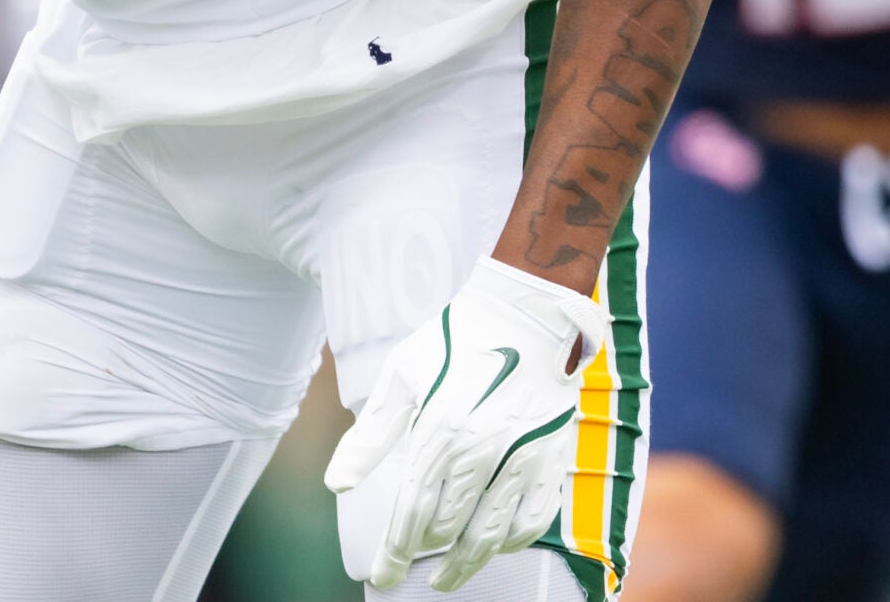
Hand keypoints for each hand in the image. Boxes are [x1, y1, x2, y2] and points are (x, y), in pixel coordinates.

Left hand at [325, 258, 602, 592]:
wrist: (529, 314)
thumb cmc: (458, 341)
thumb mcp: (404, 374)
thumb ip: (372, 434)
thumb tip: (337, 483)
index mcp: (442, 430)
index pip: (411, 512)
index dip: (393, 554)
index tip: (379, 576)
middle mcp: (483, 451)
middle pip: (448, 530)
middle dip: (422, 557)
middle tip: (404, 567)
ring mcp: (523, 459)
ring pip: (490, 536)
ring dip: (464, 565)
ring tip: (444, 578)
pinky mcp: (552, 459)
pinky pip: (533, 521)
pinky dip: (509, 542)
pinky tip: (491, 545)